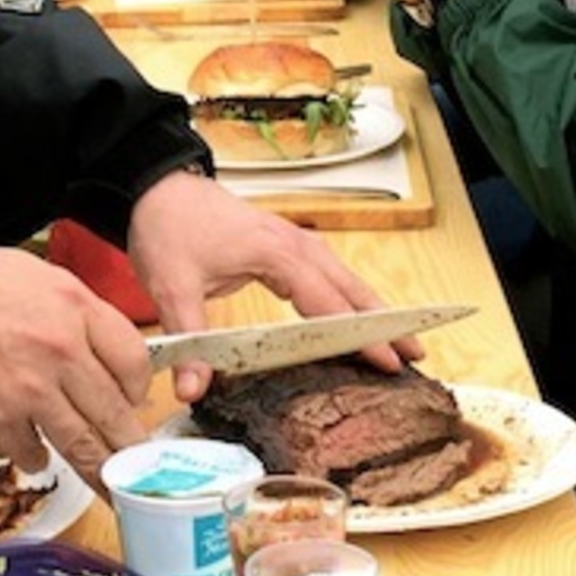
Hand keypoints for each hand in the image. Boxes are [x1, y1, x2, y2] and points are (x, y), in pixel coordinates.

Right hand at [0, 247, 151, 480]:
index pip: (133, 358)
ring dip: (97, 468)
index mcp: (75, 306)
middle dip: (129, 442)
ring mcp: (32, 391)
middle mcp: (62, 350)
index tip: (133, 399)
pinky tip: (35, 454)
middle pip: (114, 411)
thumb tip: (95, 341)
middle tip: (137, 458)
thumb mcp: (30, 274)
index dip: (137, 386)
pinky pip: (34, 455)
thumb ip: (71, 307)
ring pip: (82, 444)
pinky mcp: (0, 423)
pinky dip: (37, 459)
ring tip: (108, 483)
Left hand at [124, 171, 397, 404]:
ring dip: (375, 308)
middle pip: (351, 289)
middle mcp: (293, 243)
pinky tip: (362, 313)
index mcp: (275, 253)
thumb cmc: (167, 228)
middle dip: (386, 323)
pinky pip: (330, 272)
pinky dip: (352, 294)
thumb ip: (189, 341)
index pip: (328, 303)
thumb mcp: (172, 287)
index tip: (390, 363)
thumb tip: (192, 390)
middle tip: (419, 356)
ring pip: (346, 278)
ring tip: (406, 340)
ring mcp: (293, 240)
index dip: (360, 337)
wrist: (156, 185)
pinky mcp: (285, 243)